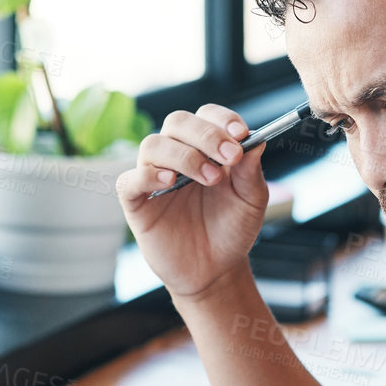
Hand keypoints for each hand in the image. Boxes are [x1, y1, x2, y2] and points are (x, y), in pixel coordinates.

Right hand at [116, 104, 267, 302]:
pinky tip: (170, 183)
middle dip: (206, 135)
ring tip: (210, 178)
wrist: (217, 270)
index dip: (222, 119)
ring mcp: (154, 177)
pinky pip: (129, 179)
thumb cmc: (232, 230)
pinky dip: (148, 175)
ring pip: (153, 145)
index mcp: (206, 148)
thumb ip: (251, 172)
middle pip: (178, 122)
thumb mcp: (251, 201)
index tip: (242, 135)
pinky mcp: (137, 201)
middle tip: (230, 157)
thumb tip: (256, 141)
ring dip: (183, 155)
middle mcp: (177, 155)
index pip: (206, 116)